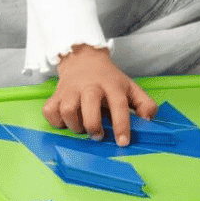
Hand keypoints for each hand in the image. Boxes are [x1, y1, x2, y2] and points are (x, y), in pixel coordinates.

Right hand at [43, 44, 157, 145]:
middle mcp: (90, 86)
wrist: (84, 59)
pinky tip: (66, 122)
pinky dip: (56, 121)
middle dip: (94, 126)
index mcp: (111, 85)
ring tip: (83, 127)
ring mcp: (71, 90)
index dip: (122, 125)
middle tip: (98, 136)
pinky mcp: (56, 95)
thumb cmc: (109, 79)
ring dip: (75, 125)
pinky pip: (50, 111)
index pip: (119, 104)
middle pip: (89, 106)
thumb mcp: (130, 87)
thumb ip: (144, 104)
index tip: (123, 142)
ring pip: (68, 110)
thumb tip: (149, 121)